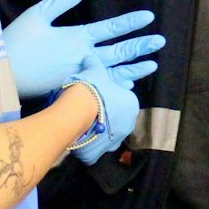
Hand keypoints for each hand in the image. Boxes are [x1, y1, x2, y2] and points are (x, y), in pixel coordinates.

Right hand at [2, 0, 162, 98]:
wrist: (1, 74)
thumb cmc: (16, 41)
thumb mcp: (37, 14)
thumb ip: (63, 0)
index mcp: (76, 38)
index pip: (110, 28)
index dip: (131, 22)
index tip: (149, 17)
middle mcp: (83, 58)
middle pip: (118, 52)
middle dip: (141, 46)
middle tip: (161, 41)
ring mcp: (79, 76)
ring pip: (113, 73)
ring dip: (134, 68)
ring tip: (153, 65)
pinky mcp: (71, 90)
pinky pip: (100, 88)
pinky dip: (115, 87)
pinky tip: (129, 87)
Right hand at [67, 50, 159, 164]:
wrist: (77, 110)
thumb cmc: (92, 88)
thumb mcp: (94, 70)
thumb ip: (95, 63)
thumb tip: (90, 55)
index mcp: (132, 104)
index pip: (123, 100)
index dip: (109, 97)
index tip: (97, 95)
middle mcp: (129, 124)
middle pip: (118, 119)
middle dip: (107, 115)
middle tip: (90, 109)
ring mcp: (116, 140)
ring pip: (109, 134)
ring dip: (100, 130)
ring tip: (83, 123)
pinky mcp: (102, 153)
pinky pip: (97, 148)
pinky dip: (91, 144)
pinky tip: (80, 135)